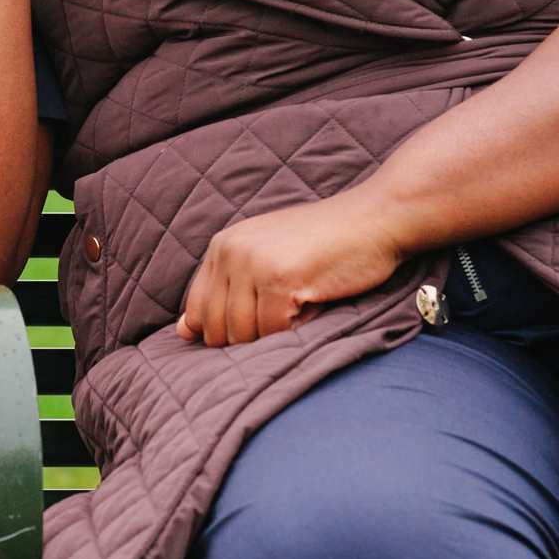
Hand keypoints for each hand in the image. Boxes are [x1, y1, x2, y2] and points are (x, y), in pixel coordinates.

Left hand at [176, 194, 402, 346]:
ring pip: (244, 332)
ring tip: (298, 312)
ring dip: (272, 337)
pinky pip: (274, 330)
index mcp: (222, 246)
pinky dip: (294, 332)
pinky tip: (311, 309)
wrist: (374, 217)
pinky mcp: (281, 279)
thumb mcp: (266, 258)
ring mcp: (254, 264)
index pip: (197, 307)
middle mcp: (230, 252)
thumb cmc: (324, 243)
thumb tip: (183, 333)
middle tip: (281, 326)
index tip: (241, 340)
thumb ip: (226, 290)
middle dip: (246, 341)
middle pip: (217, 326)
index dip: (216, 332)